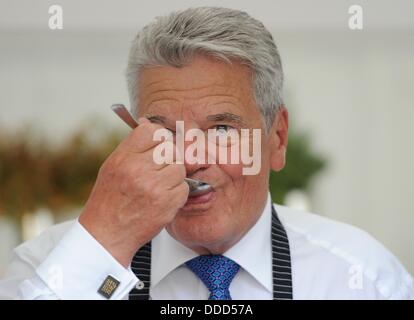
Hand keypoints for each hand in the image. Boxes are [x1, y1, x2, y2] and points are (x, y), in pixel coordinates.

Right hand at [79, 118, 188, 266]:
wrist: (107, 233)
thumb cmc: (109, 199)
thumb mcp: (112, 166)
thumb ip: (133, 148)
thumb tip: (151, 126)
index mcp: (124, 158)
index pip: (152, 130)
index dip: (158, 137)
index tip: (157, 145)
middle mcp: (138, 170)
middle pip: (170, 148)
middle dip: (168, 157)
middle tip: (159, 168)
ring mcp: (154, 188)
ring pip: (179, 167)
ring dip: (173, 175)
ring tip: (159, 184)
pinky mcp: (167, 204)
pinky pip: (184, 188)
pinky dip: (177, 192)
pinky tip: (163, 198)